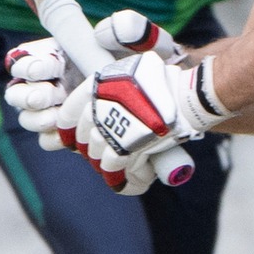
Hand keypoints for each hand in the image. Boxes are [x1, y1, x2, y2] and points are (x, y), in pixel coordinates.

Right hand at [2, 12, 183, 146]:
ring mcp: (60, 109)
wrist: (173, 100)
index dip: (30, 63)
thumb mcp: (148, 42)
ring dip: (38, 118)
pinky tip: (71, 136)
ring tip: (59, 118)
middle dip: (27, 94)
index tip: (51, 68)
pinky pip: (49, 138)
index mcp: (62, 54)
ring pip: (29, 116)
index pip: (26, 57)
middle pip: (18, 90)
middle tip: (50, 96)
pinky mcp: (72, 133)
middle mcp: (55, 81)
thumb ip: (130, 28)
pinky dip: (54, 138)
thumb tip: (101, 31)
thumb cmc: (154, 65)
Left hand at [59, 51, 229, 194]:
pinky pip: (111, 168)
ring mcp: (107, 128)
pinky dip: (118, 177)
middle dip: (94, 148)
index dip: (68, 130)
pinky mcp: (122, 149)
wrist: (185, 97)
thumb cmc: (166, 83)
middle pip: (84, 138)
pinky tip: (123, 181)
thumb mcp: (133, 72)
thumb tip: (107, 95)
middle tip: (110, 151)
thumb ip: (114, 87)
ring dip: (106, 163)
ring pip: (96, 155)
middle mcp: (96, 106)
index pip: (68, 114)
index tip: (70, 140)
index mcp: (96, 85)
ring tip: (120, 166)